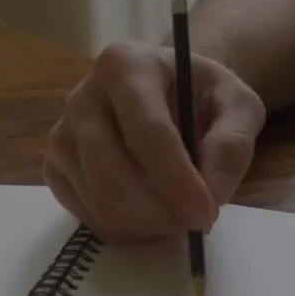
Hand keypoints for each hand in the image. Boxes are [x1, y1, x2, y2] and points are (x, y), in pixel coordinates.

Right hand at [44, 41, 265, 241]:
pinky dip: (126, 229)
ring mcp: (62, 135)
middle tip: (196, 223)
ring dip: (146, 225)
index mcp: (125, 66)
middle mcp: (81, 97)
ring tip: (178, 215)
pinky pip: (88, 215)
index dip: (177, 181)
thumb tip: (212, 194)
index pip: (147, 133)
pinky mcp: (56, 169)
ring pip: (99, 201)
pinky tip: (151, 215)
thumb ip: (233, 144)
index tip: (206, 214)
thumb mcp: (238, 106)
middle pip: (112, 174)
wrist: (169, 93)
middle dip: (160, 212)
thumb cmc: (202, 97)